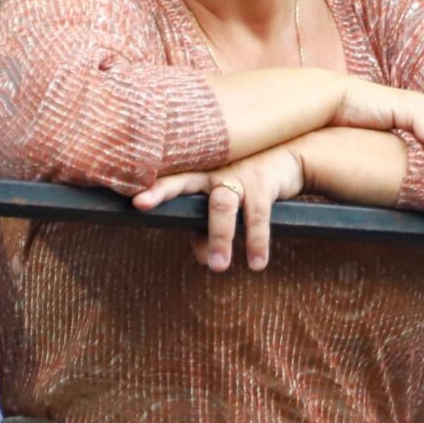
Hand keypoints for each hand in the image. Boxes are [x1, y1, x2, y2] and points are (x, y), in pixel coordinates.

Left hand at [135, 143, 306, 271]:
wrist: (292, 154)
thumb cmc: (249, 179)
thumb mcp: (227, 200)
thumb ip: (208, 227)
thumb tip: (201, 257)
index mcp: (201, 173)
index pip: (170, 179)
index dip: (151, 188)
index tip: (131, 199)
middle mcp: (214, 171)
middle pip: (184, 180)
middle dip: (162, 192)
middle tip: (140, 205)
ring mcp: (237, 175)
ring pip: (221, 205)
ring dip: (219, 237)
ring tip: (218, 268)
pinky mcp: (262, 183)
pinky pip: (257, 216)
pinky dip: (257, 242)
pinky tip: (257, 263)